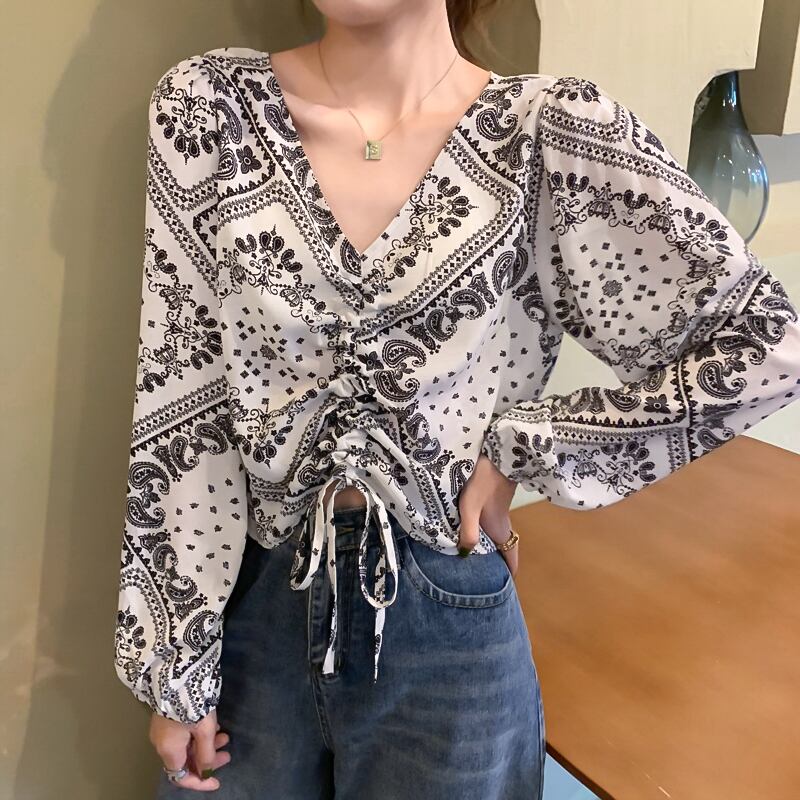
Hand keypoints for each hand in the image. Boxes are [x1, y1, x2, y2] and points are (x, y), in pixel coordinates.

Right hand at [150, 707, 230, 790]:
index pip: (181, 777)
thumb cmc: (193, 705)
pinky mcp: (168, 716)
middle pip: (185, 761)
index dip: (199, 782)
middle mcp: (161, 743)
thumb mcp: (205, 731)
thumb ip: (206, 754)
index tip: (217, 781)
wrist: (178, 675)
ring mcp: (163, 729)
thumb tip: (206, 772)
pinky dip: (199, 735)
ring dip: (206, 745)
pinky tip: (214, 727)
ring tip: (225, 736)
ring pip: (186, 746)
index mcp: (168, 750)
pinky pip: (183, 734)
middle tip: (227, 754)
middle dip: (208, 760)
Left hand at [458, 454, 518, 575]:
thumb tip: (465, 554)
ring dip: (488, 551)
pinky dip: (482, 535)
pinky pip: (490, 526)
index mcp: (500, 531)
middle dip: (496, 567)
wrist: (497, 454)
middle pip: (503, 552)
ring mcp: (499, 514)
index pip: (511, 560)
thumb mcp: (471, 506)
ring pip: (496, 539)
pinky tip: (466, 534)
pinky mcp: (492, 503)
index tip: (502, 592)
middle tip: (483, 581)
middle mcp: (503, 526)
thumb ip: (468, 530)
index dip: (508, 577)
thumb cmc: (483, 481)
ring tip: (471, 562)